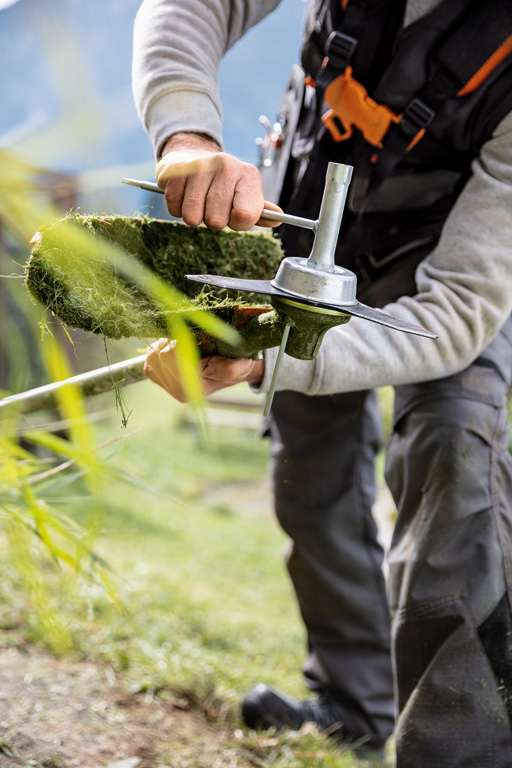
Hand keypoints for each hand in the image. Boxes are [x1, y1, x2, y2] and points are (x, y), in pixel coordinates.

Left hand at [144, 339, 264, 402]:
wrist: (234, 368)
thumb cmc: (237, 364)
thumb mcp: (239, 366)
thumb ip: (226, 369)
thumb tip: (203, 367)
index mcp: (195, 389)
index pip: (172, 360)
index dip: (180, 344)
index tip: (193, 338)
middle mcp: (178, 391)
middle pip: (159, 358)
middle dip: (172, 343)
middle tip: (188, 338)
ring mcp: (167, 385)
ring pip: (151, 358)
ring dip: (164, 346)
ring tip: (181, 343)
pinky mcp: (159, 378)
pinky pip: (148, 361)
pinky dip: (158, 350)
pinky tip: (172, 348)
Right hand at [156, 132, 281, 230]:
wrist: (192, 155)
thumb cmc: (223, 183)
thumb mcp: (245, 194)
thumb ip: (259, 211)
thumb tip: (278, 219)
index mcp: (248, 174)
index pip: (245, 216)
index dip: (237, 223)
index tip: (233, 213)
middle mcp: (226, 166)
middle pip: (216, 221)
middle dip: (213, 220)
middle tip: (212, 204)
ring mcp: (198, 167)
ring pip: (193, 218)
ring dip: (194, 215)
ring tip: (199, 199)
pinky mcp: (175, 172)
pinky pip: (175, 210)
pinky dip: (178, 208)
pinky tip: (185, 193)